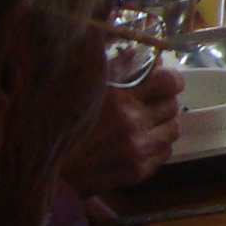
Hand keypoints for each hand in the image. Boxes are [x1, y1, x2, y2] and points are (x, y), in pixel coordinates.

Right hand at [61, 64, 182, 196]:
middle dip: (163, 103)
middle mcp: (130, 121)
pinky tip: (137, 145)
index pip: (169, 82)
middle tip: (149, 106)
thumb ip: (117, 68)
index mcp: (118, 97)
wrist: (52, 172)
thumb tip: (141, 53)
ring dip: (161, 126)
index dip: (171, 81)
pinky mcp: (138, 170)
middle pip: (172, 105)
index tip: (165, 83)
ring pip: (172, 129)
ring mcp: (136, 148)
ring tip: (143, 127)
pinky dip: (156, 147)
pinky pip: (165, 152)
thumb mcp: (89, 90)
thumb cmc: (67, 125)